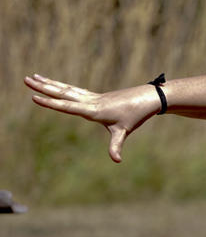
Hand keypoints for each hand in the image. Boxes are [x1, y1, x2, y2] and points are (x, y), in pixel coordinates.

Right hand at [24, 74, 160, 162]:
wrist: (149, 98)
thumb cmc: (136, 115)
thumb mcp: (124, 131)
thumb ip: (116, 146)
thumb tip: (117, 160)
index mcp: (93, 109)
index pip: (67, 106)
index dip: (50, 102)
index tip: (33, 97)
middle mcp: (91, 101)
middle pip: (62, 93)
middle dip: (43, 87)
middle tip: (25, 78)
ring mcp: (93, 97)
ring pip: (67, 89)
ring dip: (50, 83)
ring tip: (34, 76)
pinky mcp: (97, 96)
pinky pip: (75, 90)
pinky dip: (63, 87)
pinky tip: (55, 84)